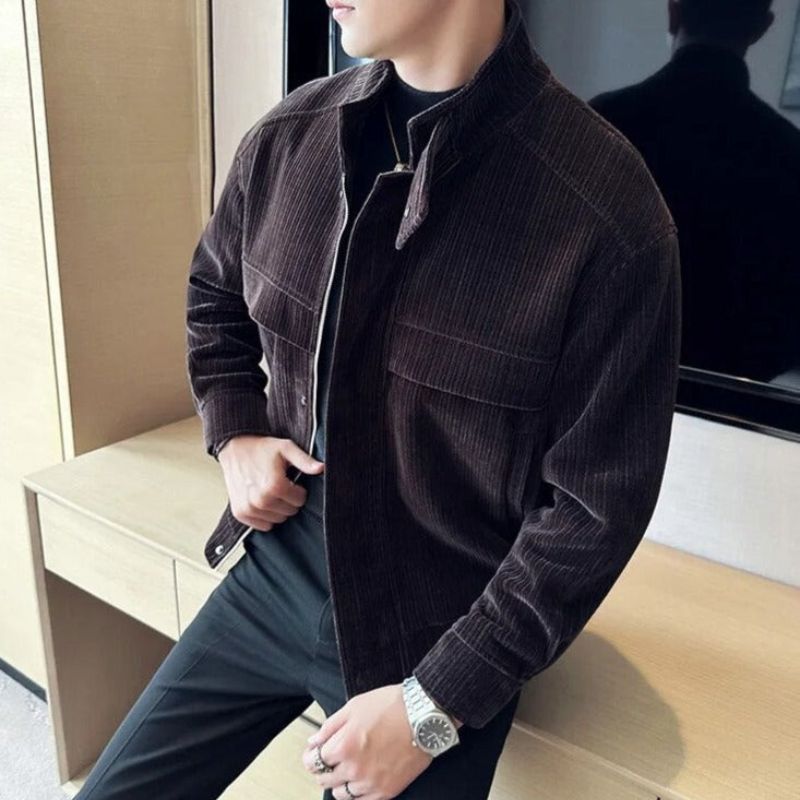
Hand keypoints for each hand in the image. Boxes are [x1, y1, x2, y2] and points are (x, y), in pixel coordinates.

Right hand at [218, 435, 323, 530]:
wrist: (234, 448)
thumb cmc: (262, 448)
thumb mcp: (286, 448)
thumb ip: (305, 460)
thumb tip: (322, 468)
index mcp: (274, 486)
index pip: (300, 500)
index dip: (298, 490)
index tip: (290, 480)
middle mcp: (261, 500)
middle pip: (290, 511)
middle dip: (289, 500)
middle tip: (280, 485)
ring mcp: (249, 509)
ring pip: (278, 519)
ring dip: (278, 508)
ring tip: (270, 491)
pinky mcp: (240, 513)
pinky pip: (263, 526)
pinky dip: (265, 516)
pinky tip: (262, 500)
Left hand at [301, 683, 433, 798]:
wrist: (424, 716)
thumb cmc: (391, 706)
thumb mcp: (354, 707)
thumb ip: (329, 727)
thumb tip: (313, 742)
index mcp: (343, 746)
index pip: (314, 762)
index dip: (311, 756)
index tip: (314, 753)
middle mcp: (354, 769)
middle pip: (324, 780)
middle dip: (324, 768)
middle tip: (332, 758)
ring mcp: (370, 783)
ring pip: (341, 794)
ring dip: (340, 782)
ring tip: (349, 767)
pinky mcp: (387, 791)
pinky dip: (357, 792)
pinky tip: (362, 778)